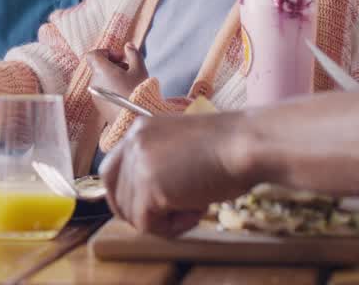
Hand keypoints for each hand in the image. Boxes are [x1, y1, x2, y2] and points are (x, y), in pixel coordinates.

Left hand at [86, 43, 147, 123]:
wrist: (135, 119)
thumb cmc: (137, 93)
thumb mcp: (139, 70)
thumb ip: (133, 55)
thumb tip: (128, 45)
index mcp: (100, 71)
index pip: (93, 55)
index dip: (107, 52)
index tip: (121, 57)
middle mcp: (94, 82)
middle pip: (100, 67)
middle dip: (115, 66)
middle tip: (131, 71)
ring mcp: (95, 95)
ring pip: (102, 80)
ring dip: (115, 78)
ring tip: (131, 84)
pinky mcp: (99, 106)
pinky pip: (103, 91)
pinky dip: (112, 89)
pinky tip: (127, 94)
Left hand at [101, 112, 253, 236]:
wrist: (247, 144)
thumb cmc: (229, 149)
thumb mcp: (182, 148)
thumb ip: (159, 164)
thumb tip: (148, 199)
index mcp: (140, 131)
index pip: (111, 169)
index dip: (124, 195)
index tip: (146, 208)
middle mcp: (133, 143)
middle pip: (114, 193)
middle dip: (139, 212)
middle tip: (169, 217)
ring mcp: (138, 164)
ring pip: (132, 213)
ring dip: (163, 220)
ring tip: (195, 206)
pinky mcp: (149, 187)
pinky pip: (147, 225)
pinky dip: (172, 228)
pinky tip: (196, 213)